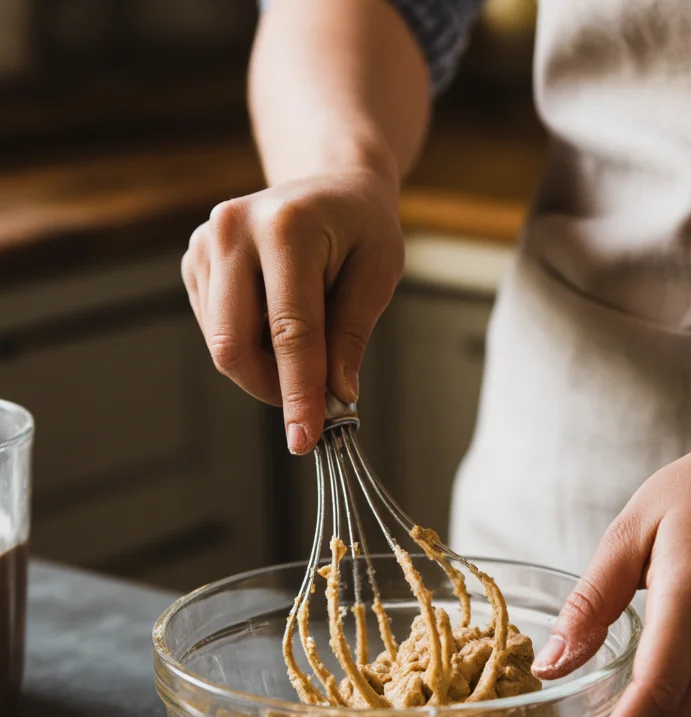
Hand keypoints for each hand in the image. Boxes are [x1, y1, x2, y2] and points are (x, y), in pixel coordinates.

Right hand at [181, 167, 404, 452]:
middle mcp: (233, 230)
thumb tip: (336, 394)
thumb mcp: (378, 273)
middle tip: (314, 405)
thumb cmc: (360, 227)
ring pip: (224, 347)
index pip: (289, 331)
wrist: (328, 185)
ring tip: (307, 346)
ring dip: (266, 370)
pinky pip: (218, 333)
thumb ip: (351, 334)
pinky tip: (279, 322)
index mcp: (286, 227)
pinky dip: (251, 348)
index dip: (298, 392)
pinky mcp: (194, 263)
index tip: (305, 439)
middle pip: (236, 346)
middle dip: (274, 390)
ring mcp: (205, 244)